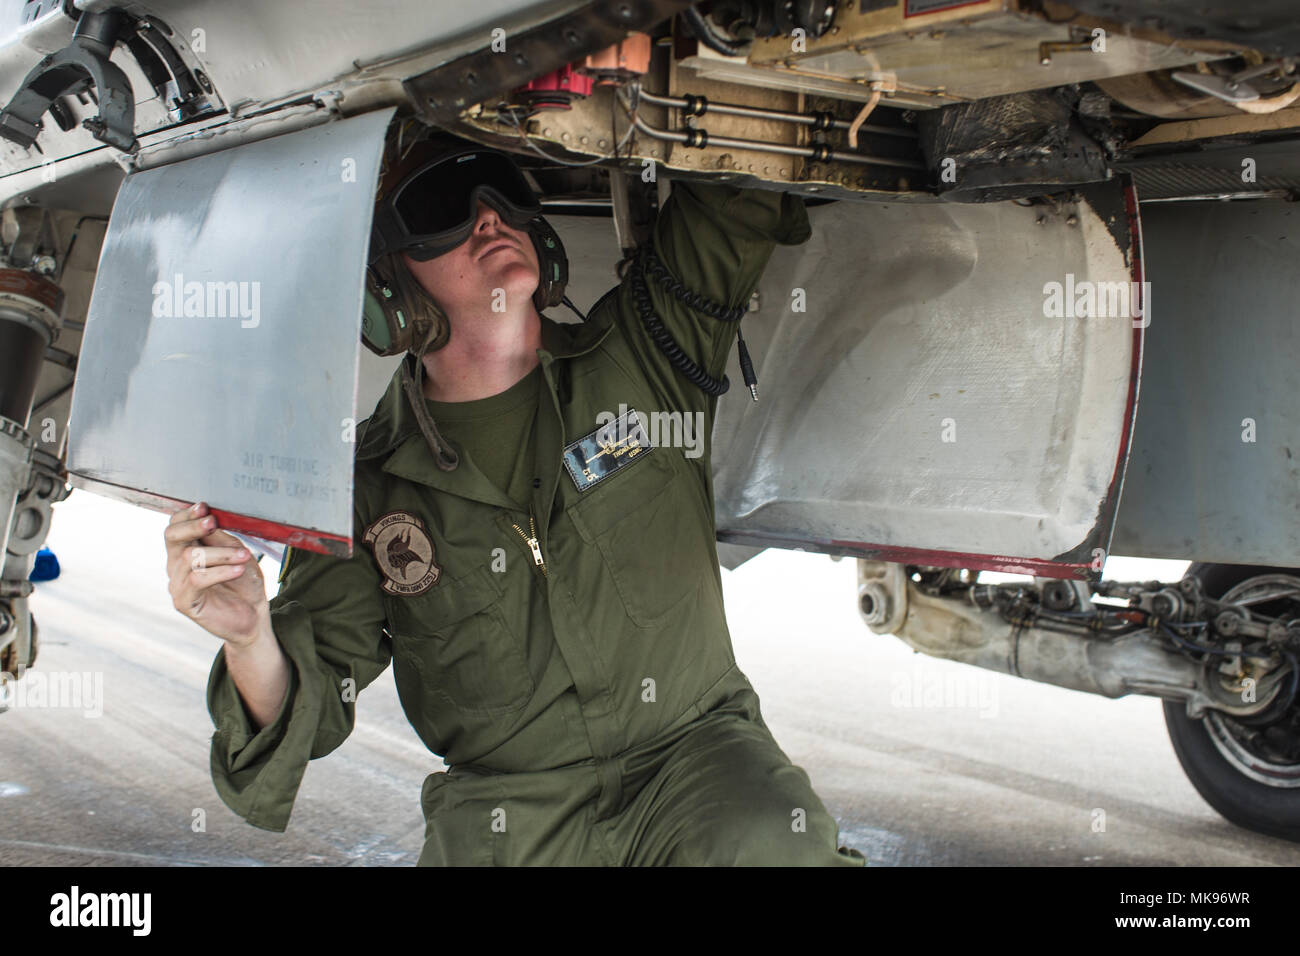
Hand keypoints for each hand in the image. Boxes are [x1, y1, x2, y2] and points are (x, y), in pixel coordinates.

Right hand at [164, 502, 269, 645]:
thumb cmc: (244, 583)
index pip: (175, 527)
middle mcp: (177, 566)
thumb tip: (209, 517)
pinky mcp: (184, 602)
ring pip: (190, 557)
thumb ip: (220, 538)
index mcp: (186, 550)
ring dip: (220, 553)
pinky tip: (237, 570)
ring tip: (243, 555)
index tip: (204, 507)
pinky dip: (220, 571)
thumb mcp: (236, 553)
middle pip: (172, 537)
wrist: (253, 616)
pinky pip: (197, 580)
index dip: (186, 515)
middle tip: (212, 522)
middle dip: (192, 526)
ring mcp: (178, 584)